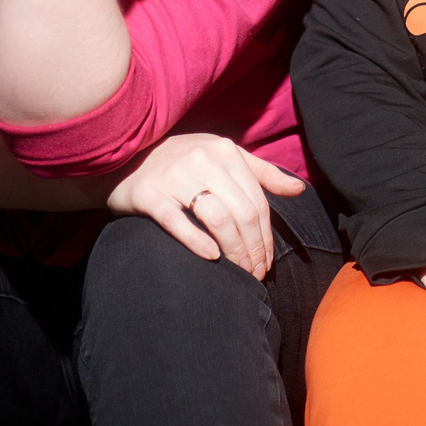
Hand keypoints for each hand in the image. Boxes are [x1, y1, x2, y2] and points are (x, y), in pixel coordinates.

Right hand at [104, 134, 307, 278]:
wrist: (126, 159)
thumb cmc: (182, 161)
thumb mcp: (223, 157)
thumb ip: (261, 173)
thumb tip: (299, 189)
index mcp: (225, 150)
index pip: (258, 202)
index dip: (266, 237)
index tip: (266, 262)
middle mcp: (202, 159)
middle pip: (243, 214)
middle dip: (254, 250)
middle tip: (255, 274)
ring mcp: (175, 176)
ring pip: (218, 219)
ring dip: (234, 252)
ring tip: (240, 273)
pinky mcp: (149, 194)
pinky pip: (178, 222)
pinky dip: (198, 242)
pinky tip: (212, 258)